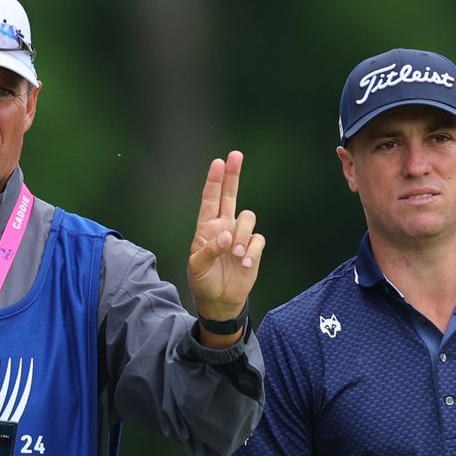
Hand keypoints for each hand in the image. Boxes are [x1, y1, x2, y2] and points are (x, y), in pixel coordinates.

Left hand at [188, 151, 264, 323]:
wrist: (220, 300)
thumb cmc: (203, 281)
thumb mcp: (197, 267)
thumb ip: (209, 249)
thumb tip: (226, 236)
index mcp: (206, 227)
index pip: (210, 199)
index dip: (214, 181)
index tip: (217, 162)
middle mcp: (224, 226)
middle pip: (230, 194)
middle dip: (233, 174)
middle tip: (235, 155)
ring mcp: (240, 236)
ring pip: (248, 217)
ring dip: (242, 235)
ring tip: (235, 254)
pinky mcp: (254, 248)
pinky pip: (258, 240)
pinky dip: (252, 251)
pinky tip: (245, 263)